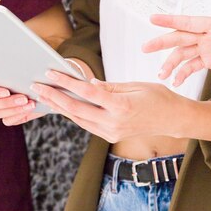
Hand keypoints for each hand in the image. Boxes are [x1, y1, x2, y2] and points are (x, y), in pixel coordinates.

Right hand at [0, 0, 42, 124]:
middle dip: (3, 103)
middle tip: (19, 93)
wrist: (32, 48)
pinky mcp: (11, 108)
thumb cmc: (5, 25)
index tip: (4, 88)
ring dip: (14, 108)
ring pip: (0, 113)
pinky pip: (11, 119)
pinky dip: (20, 115)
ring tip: (29, 99)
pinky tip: (32, 107)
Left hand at [30, 71, 185, 142]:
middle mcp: (113, 123)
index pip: (87, 93)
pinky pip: (86, 124)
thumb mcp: (134, 85)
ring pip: (78, 119)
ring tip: (44, 95)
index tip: (51, 74)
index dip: (67, 83)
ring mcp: (111, 132)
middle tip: (37, 87)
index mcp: (120, 107)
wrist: (174, 120)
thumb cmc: (159, 98)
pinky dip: (73, 114)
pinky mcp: (111, 136)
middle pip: (76, 109)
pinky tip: (62, 106)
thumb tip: (87, 84)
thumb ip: (109, 86)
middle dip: (54, 97)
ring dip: (60, 107)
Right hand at [143, 15, 210, 85]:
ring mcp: (206, 48)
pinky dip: (182, 74)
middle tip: (145, 48)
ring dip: (170, 64)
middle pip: (179, 38)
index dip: (170, 20)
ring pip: (182, 54)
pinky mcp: (208, 60)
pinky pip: (190, 66)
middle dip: (161, 43)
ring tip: (162, 76)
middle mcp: (206, 35)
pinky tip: (175, 82)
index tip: (152, 18)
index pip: (189, 22)